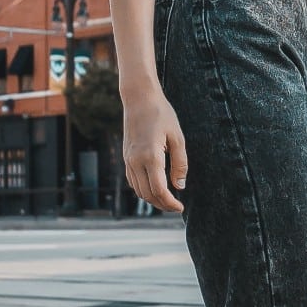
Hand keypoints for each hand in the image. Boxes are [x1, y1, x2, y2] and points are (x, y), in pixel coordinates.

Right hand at [122, 89, 187, 213]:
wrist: (139, 98)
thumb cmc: (161, 114)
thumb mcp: (177, 137)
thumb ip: (180, 164)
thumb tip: (180, 186)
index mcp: (150, 156)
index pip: (159, 190)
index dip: (170, 203)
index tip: (181, 207)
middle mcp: (136, 161)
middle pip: (147, 194)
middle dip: (162, 204)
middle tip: (176, 207)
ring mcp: (128, 160)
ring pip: (138, 190)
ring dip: (152, 199)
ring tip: (168, 200)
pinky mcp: (125, 157)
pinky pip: (132, 181)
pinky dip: (143, 190)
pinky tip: (154, 188)